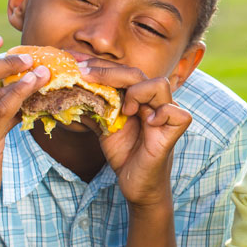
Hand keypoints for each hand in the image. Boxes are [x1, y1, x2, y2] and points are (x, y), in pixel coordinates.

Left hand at [81, 61, 191, 207]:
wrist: (136, 184)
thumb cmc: (124, 154)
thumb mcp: (103, 127)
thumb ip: (93, 108)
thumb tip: (68, 91)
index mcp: (137, 97)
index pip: (121, 72)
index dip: (99, 66)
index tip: (74, 62)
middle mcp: (153, 102)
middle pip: (137, 73)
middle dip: (109, 72)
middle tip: (84, 75)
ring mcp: (165, 116)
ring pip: (160, 85)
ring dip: (138, 92)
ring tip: (124, 110)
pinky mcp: (173, 133)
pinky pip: (178, 114)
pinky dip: (163, 114)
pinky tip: (148, 122)